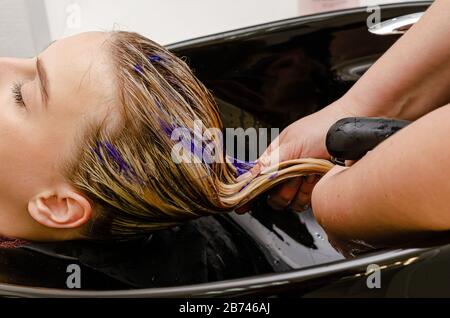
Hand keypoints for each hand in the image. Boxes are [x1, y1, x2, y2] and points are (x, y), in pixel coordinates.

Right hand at [236, 97, 359, 213]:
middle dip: (283, 190)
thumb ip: (271, 161)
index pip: (256, 178)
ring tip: (309, 175)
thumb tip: (251, 175)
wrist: (353, 130)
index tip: (242, 206)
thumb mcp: (293, 143)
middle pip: (273, 195)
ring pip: (290, 201)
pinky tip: (317, 179)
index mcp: (275, 155)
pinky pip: (306, 201)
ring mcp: (301, 178)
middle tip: (294, 177)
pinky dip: (311, 194)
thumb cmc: (323, 127)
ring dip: (299, 191)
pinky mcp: (316, 185)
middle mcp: (286, 168)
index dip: (249, 193)